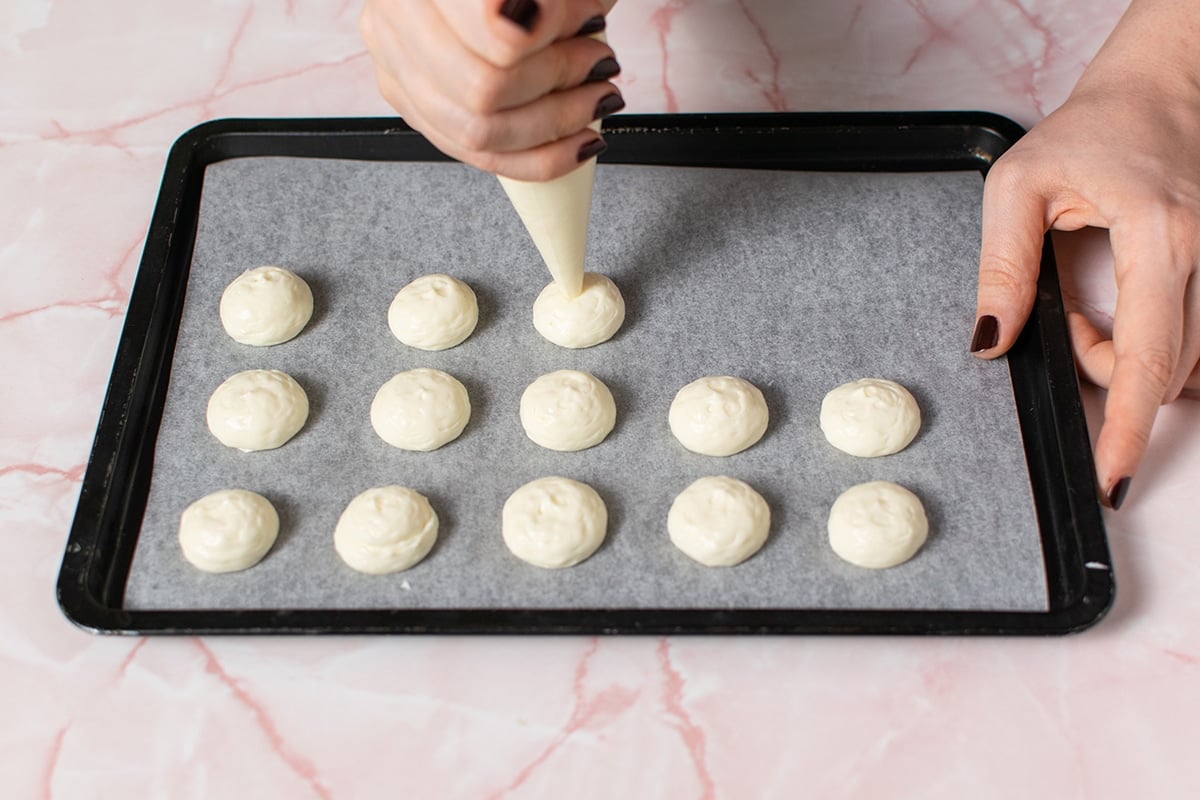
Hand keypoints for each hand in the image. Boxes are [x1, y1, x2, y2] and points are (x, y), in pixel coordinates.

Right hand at [361, 0, 622, 179]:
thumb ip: (561, 0)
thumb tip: (586, 20)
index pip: (493, 30)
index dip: (550, 31)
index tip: (590, 21)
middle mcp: (396, 15)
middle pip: (484, 86)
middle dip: (559, 81)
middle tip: (600, 62)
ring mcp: (396, 66)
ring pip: (479, 131)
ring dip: (556, 122)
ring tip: (596, 97)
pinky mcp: (410, 104)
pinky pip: (476, 154)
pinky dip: (540, 157)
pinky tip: (579, 141)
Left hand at [972, 2, 1199, 508]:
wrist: (1159, 89)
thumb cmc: (1091, 128)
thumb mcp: (1017, 187)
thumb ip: (1002, 268)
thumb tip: (990, 341)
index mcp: (1163, 235)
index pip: (1148, 359)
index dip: (1127, 428)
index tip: (1113, 477)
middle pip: (1163, 369)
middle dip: (1104, 372)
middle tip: (1064, 324)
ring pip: (1181, 358)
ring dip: (1125, 354)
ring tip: (1088, 302)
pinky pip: (1192, 336)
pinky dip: (1150, 339)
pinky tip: (1124, 304)